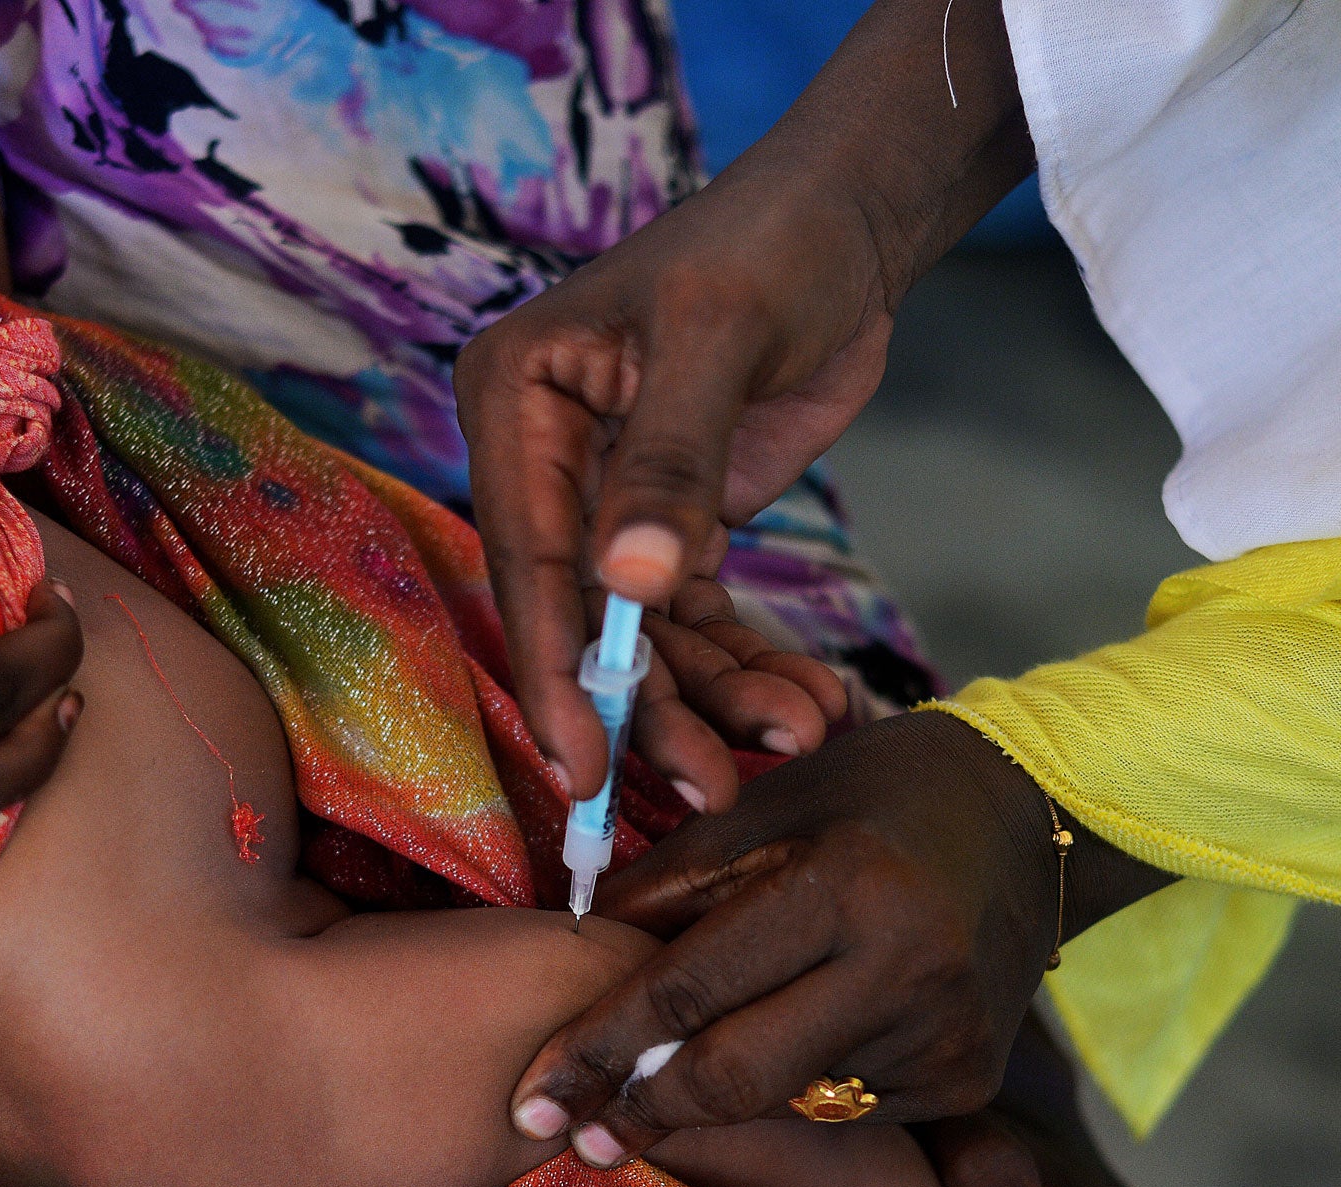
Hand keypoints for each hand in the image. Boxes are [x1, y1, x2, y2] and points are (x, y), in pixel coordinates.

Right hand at [454, 167, 888, 804]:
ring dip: (716, 696)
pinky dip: (750, 663)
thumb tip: (627, 584)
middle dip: (653, 706)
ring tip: (795, 735)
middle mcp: (548, 463)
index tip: (585, 765)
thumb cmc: (771, 244)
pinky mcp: (676, 526)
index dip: (556, 670)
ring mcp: (611, 503)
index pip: (527, 559)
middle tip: (710, 783)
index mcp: (518, 402)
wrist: (849, 222)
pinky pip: (702, 617)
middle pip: (587, 616)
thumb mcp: (717, 338)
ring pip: (650, 633)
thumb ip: (670, 464)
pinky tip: (806, 701)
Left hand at [508, 711, 1171, 1156]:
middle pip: (732, 1076)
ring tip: (641, 1103)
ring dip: (706, 1105)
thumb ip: (661, 887)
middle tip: (570, 1134)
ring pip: (781, 1103)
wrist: (1029, 812)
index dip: (598, 1048)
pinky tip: (761, 1065)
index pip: (688, 988)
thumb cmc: (866, 796)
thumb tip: (567, 955)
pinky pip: (840, 1108)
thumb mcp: (757, 810)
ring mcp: (942, 1037)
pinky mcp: (966, 1079)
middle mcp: (900, 972)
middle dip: (638, 1112)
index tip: (531, 1100)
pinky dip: (783, 1094)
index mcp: (839, 887)